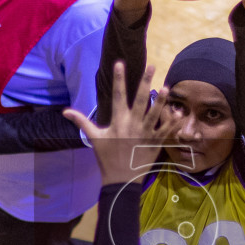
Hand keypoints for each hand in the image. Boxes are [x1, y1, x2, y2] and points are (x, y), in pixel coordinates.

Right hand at [63, 62, 166, 185]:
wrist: (120, 181)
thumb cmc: (106, 158)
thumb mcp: (94, 138)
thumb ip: (82, 122)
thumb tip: (65, 111)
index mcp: (118, 122)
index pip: (118, 95)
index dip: (118, 79)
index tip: (120, 63)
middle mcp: (132, 125)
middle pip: (140, 100)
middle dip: (145, 82)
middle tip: (151, 66)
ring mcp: (145, 135)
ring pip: (155, 114)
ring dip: (161, 101)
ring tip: (167, 88)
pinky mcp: (155, 144)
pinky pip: (166, 131)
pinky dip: (173, 123)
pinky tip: (179, 112)